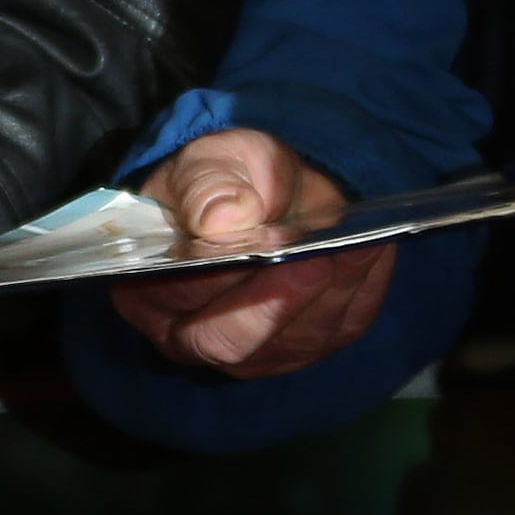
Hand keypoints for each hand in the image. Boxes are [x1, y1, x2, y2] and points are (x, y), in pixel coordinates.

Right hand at [107, 130, 392, 376]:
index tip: (262, 243)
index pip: (178, 295)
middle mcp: (187, 335)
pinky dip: (359, 292)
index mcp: (145, 287)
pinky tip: (369, 252)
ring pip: (292, 342)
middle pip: (231, 342)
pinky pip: (335, 332)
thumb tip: (225, 220)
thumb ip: (209, 186)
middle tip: (318, 258)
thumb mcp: (208, 161)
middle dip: (279, 302)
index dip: (218, 276)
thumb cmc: (223, 178)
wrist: (265, 190)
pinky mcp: (299, 349)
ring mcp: (246, 353)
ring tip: (354, 243)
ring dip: (330, 293)